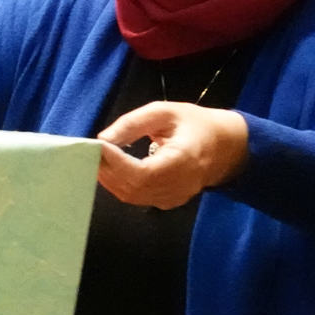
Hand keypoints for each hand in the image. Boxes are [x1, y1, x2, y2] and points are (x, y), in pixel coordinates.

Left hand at [96, 102, 248, 208]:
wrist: (226, 148)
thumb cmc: (197, 125)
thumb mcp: (166, 112)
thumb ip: (133, 123)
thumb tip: (102, 139)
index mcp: (184, 160)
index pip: (143, 171)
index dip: (117, 162)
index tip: (97, 146)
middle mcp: (179, 185)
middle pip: (133, 188)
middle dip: (107, 170)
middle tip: (88, 152)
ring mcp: (173, 198)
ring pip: (131, 196)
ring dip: (109, 178)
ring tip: (96, 159)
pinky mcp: (167, 202)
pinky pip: (136, 198)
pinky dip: (119, 184)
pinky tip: (110, 169)